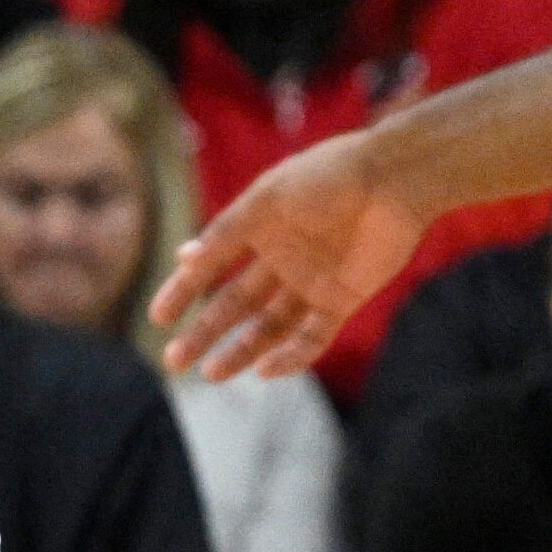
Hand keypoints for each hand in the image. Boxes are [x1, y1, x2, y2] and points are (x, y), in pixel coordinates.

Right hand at [149, 130, 429, 381]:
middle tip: (173, 360)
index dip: (182, 292)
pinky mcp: (342, 300)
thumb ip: (226, 232)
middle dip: (203, 332)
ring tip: (210, 374)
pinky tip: (265, 370)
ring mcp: (311, 283)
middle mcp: (279, 260)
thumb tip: (183, 260)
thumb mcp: (266, 200)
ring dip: (239, 351)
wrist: (393, 181)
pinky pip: (312, 335)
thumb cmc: (326, 178)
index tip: (157, 318)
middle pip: (234, 305)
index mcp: (255, 229)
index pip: (210, 268)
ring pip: (267, 326)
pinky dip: (290, 355)